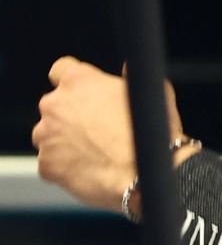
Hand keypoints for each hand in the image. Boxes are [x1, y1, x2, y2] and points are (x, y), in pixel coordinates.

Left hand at [31, 56, 188, 212]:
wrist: (145, 175)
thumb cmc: (152, 132)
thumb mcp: (151, 92)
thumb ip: (132, 77)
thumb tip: (128, 69)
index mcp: (79, 81)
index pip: (61, 69)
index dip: (75, 82)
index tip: (85, 93)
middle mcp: (56, 104)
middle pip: (54, 105)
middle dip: (70, 115)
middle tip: (97, 129)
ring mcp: (46, 135)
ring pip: (48, 134)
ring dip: (64, 141)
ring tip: (94, 152)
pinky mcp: (46, 164)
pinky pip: (51, 163)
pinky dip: (65, 166)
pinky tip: (90, 169)